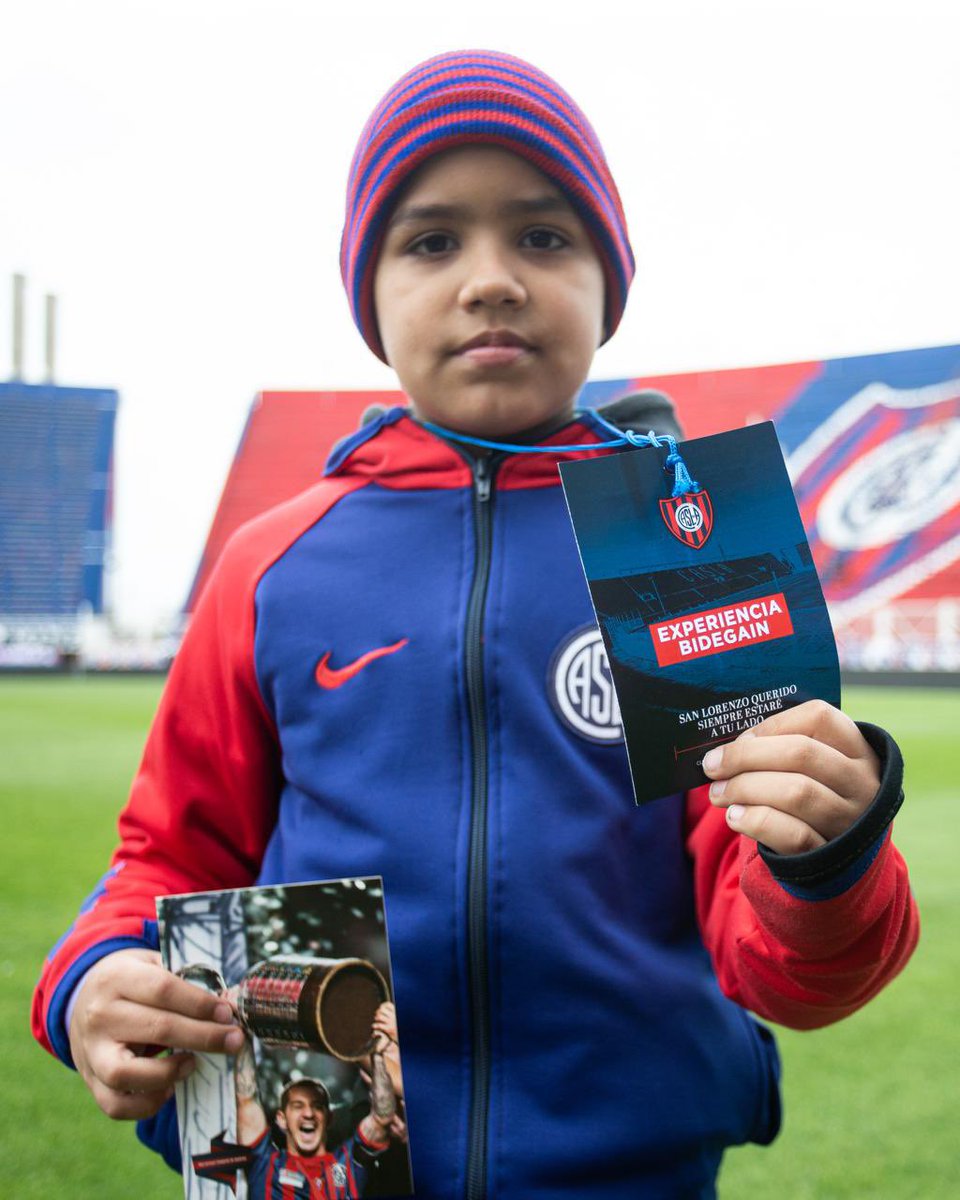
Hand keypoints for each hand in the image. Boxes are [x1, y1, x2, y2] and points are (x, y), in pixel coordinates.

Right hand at [68, 948, 245, 1119]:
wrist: (80, 999)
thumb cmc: (130, 981)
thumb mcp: (149, 964)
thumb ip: (183, 979)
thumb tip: (227, 1003)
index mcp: (117, 978)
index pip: (163, 990)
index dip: (200, 1003)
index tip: (228, 1013)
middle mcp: (100, 1016)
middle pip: (157, 1029)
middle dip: (204, 1037)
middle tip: (234, 1041)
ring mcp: (91, 1052)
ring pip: (127, 1073)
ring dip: (169, 1072)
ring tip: (193, 1064)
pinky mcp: (90, 1081)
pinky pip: (116, 1105)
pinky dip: (147, 1104)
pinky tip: (170, 1088)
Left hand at [371, 1001, 396, 1042]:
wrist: (403, 1036)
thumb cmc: (399, 1026)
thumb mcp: (397, 1017)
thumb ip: (393, 1012)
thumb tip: (384, 1008)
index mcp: (396, 1012)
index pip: (388, 1004)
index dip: (383, 1005)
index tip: (381, 1007)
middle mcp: (394, 1016)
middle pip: (382, 1009)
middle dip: (378, 1011)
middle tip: (377, 1014)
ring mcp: (391, 1022)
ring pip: (379, 1016)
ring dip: (376, 1017)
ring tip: (376, 1019)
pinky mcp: (388, 1029)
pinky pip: (379, 1025)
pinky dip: (375, 1025)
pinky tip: (375, 1026)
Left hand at [703, 700, 880, 855]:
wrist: (837, 855)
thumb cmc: (811, 794)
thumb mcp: (813, 767)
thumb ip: (778, 749)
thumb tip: (724, 749)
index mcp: (857, 749)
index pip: (819, 717)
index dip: (773, 724)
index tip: (742, 737)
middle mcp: (861, 782)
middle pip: (800, 754)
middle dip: (745, 757)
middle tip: (713, 766)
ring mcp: (850, 820)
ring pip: (795, 792)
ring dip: (744, 788)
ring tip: (718, 792)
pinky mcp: (830, 852)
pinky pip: (792, 834)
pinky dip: (755, 821)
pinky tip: (735, 816)